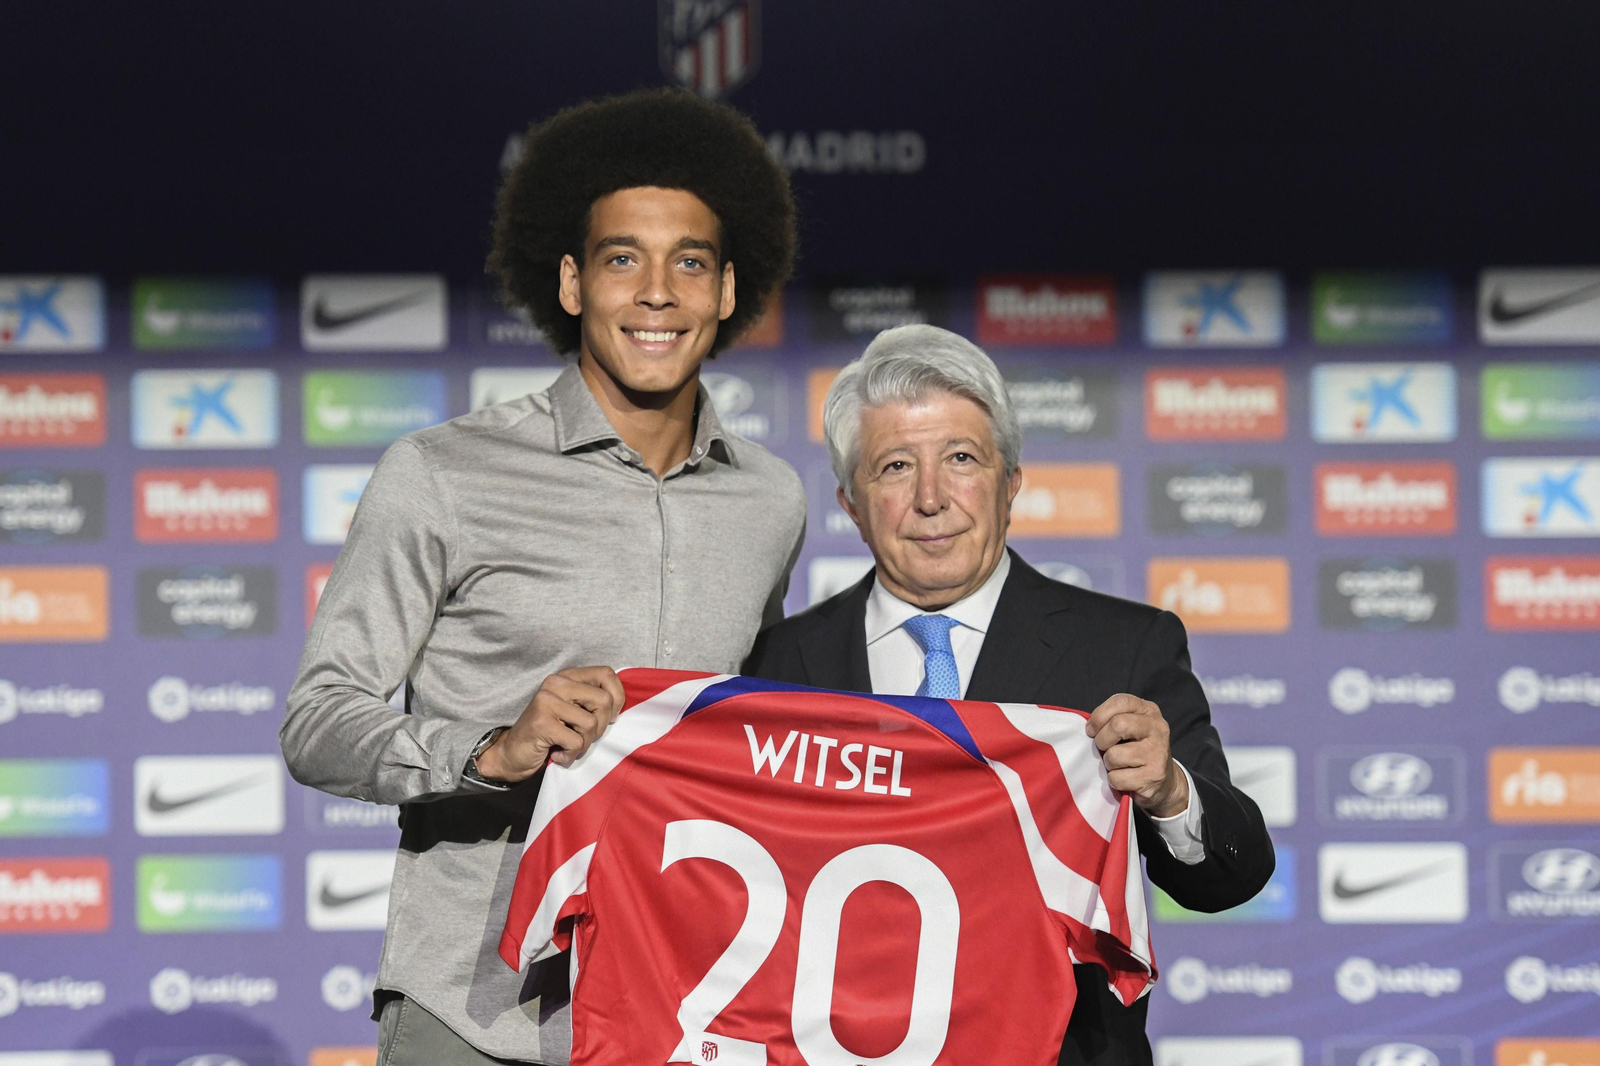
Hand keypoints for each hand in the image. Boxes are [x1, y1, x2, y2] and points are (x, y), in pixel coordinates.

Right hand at [475, 667, 624, 782]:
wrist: (514, 753)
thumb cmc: (552, 734)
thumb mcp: (575, 711)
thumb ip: (594, 701)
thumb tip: (619, 706)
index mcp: (567, 676)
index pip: (607, 674)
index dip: (617, 698)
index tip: (609, 717)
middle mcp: (556, 683)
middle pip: (604, 701)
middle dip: (601, 727)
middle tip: (583, 737)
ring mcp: (546, 701)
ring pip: (591, 723)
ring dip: (585, 743)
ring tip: (568, 745)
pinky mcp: (541, 722)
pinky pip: (576, 741)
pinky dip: (571, 754)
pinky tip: (558, 754)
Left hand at [1085, 693, 1187, 817]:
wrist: (1164, 781)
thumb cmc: (1136, 749)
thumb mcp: (1129, 727)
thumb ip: (1112, 720)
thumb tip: (1090, 729)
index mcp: (1149, 710)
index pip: (1120, 702)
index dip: (1099, 716)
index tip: (1091, 730)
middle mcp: (1157, 728)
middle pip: (1117, 725)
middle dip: (1102, 740)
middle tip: (1104, 748)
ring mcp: (1157, 752)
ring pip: (1114, 755)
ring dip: (1108, 763)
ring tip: (1119, 764)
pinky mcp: (1154, 775)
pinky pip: (1117, 778)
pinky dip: (1114, 780)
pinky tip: (1126, 778)